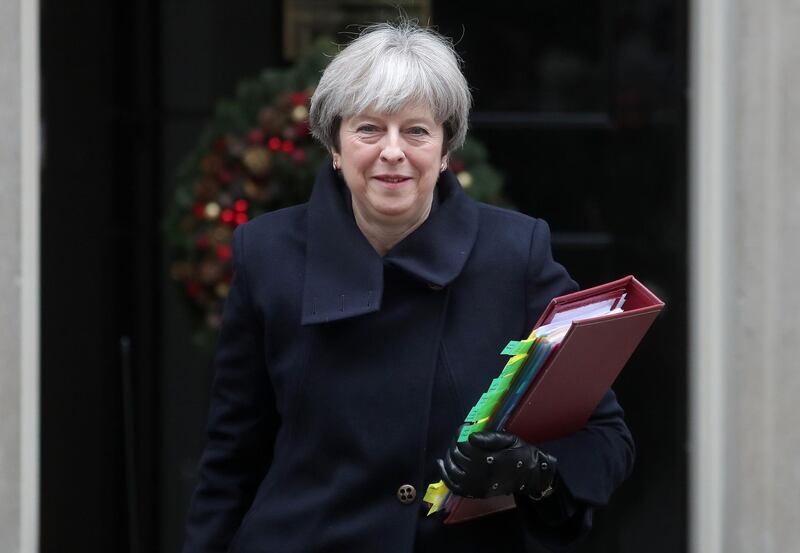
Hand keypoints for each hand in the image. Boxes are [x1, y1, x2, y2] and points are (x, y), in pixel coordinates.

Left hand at [437, 431, 557, 499]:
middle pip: (456, 454)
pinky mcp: (475, 492)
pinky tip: (441, 465)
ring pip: (451, 469)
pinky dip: (444, 475)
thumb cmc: (521, 454)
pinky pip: (454, 486)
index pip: (463, 442)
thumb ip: (489, 437)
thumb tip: (469, 435)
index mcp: (487, 457)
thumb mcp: (509, 439)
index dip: (460, 432)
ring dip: (448, 457)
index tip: (464, 427)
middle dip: (455, 443)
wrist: (531, 476)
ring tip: (451, 449)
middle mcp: (478, 472)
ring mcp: (475, 484)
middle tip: (460, 437)